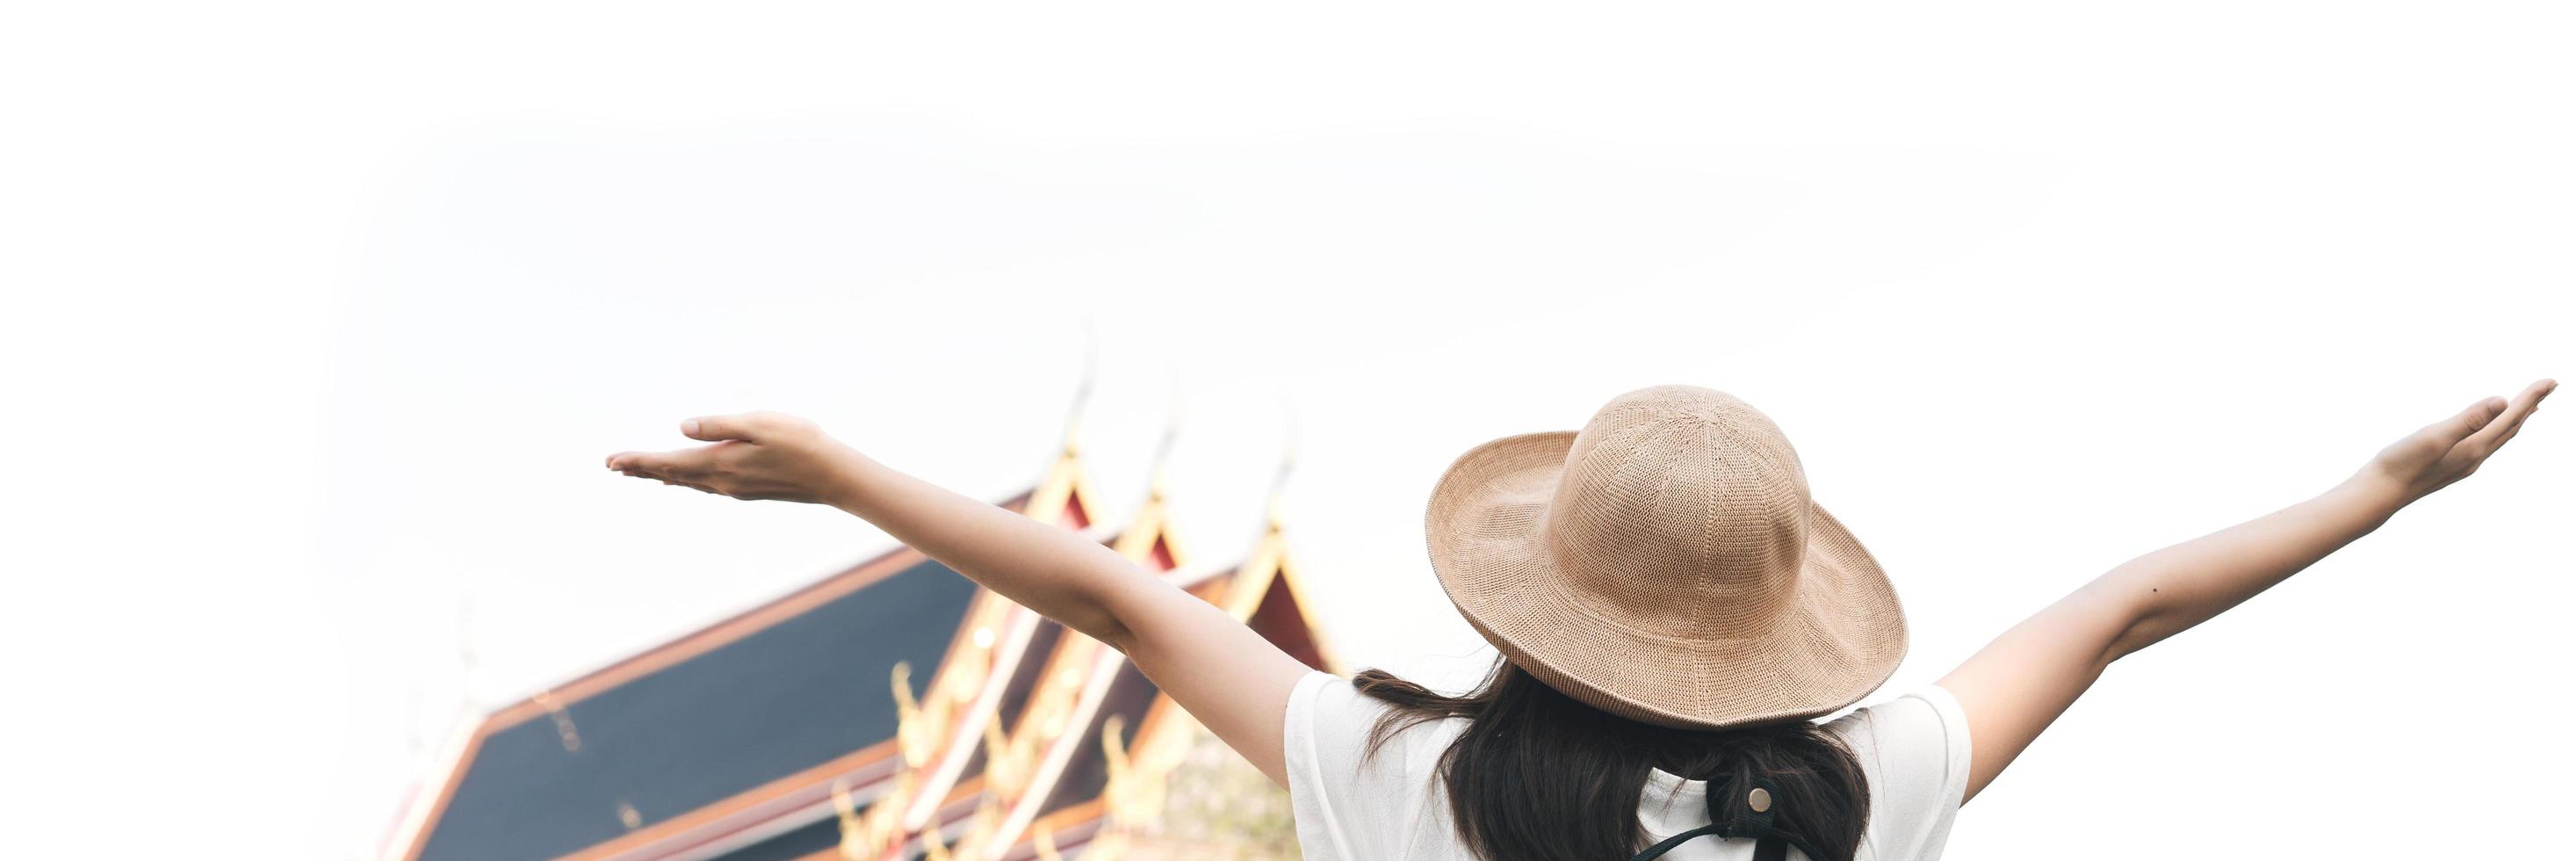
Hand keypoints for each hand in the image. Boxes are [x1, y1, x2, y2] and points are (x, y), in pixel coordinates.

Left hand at [606, 412, 864, 505]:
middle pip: (672, 475)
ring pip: (687, 482)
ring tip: (641, 472)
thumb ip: (720, 425)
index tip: (612, 461)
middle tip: (614, 467)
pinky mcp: (747, 489)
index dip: (639, 461)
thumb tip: (682, 426)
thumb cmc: (801, 443)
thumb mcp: (760, 424)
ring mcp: (734, 488)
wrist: (833, 477)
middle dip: (643, 469)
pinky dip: (685, 479)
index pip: (668, 462)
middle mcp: (722, 481)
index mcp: (720, 463)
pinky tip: (683, 479)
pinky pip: (704, 485)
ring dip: (661, 475)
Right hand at [2361, 378, 2554, 503]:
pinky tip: (2487, 431)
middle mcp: (2474, 457)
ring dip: (2516, 420)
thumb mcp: (2433, 437)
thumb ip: (2468, 420)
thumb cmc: (2400, 465)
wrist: (2377, 494)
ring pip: (2499, 438)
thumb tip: (2502, 401)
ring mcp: (2462, 464)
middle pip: (2511, 428)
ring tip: (2527, 408)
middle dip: (2530, 406)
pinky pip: (2484, 444)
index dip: (2531, 397)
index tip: (2552, 381)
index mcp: (2473, 447)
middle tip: (2548, 388)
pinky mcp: (2449, 466)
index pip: (2510, 417)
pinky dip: (2496, 430)